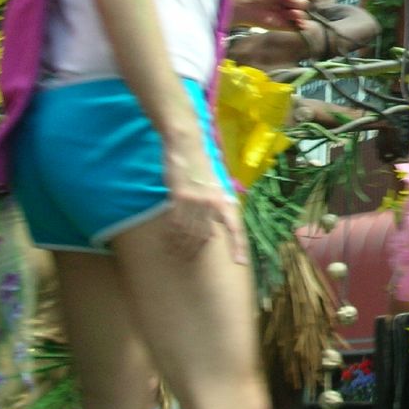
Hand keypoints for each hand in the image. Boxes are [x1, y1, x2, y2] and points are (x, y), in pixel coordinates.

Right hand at [162, 143, 245, 263]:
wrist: (187, 146)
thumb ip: (217, 204)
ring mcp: (196, 200)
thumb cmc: (201, 166)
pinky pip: (175, 222)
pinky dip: (172, 233)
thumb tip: (217, 224)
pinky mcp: (180, 196)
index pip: (235, 227)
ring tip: (176, 253)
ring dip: (182, 245)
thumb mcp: (216, 185)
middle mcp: (213, 202)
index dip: (238, 245)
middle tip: (188, 257)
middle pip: (205, 235)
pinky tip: (169, 238)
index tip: (240, 262)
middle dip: (196, 249)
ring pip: (189, 231)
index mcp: (224, 199)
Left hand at [231, 0, 309, 28]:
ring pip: (305, 15)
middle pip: (307, 5)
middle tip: (285, 1)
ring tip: (286, 12)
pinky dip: (301, 24)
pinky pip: (301, 27)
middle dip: (297, 2)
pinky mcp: (288, 26)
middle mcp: (292, 5)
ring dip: (297, 13)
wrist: (254, 6)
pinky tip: (297, 21)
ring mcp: (291, 16)